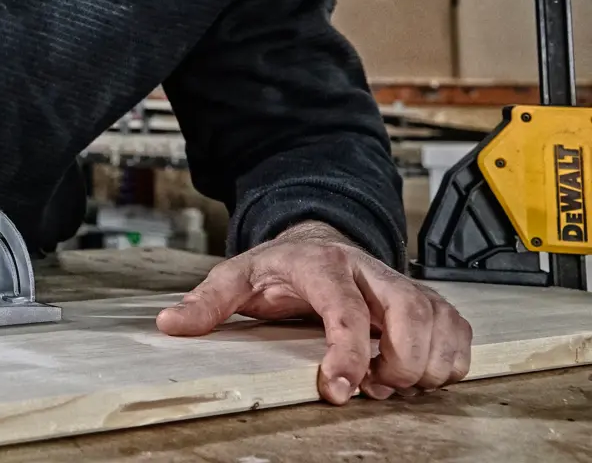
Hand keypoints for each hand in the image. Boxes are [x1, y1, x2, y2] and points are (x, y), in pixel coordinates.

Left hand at [155, 221, 472, 404]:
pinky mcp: (429, 301)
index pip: (345, 310)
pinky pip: (459, 334)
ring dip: (424, 367)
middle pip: (411, 314)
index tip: (339, 391)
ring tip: (388, 381)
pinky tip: (415, 374)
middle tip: (375, 386)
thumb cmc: (281, 265)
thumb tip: (171, 324)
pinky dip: (448, 362)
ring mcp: (404, 285)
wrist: (316, 241)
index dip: (347, 354)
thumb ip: (207, 302)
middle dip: (400, 362)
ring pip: (442, 325)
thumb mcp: (237, 277)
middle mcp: (371, 271)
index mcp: (323, 265)